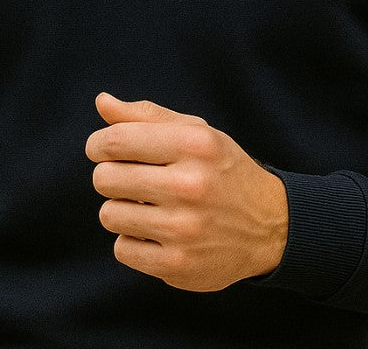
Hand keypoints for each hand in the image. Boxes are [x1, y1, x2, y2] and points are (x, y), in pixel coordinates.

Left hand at [85, 93, 287, 291]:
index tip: (101, 149)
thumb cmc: (221, 170)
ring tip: (145, 206)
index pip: (116, 141)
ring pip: (109, 215)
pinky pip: (122, 250)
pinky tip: (155, 231)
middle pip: (106, 179)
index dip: (98, 145)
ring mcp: (184, 228)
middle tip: (129, 179)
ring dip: (120, 209)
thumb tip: (102, 102)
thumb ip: (146, 116)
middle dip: (110, 176)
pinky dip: (132, 240)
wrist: (269, 225)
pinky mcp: (178, 264)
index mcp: (193, 145)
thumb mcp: (194, 132)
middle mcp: (190, 185)